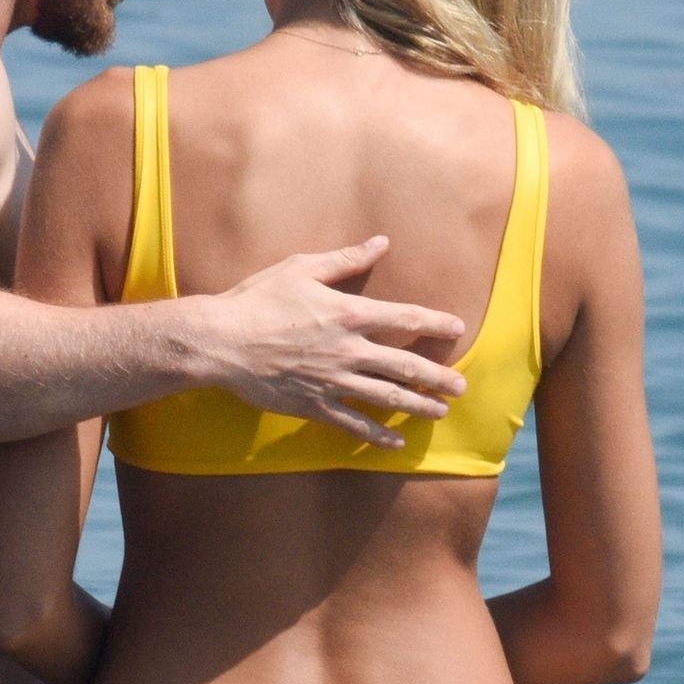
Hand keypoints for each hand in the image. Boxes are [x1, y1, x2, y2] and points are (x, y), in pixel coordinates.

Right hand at [203, 236, 467, 447]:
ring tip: (441, 412)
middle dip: (438, 377)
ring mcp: (333, 381)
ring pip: (387, 396)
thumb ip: (345, 259)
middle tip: (461, 386)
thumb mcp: (301, 268)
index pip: (405, 317)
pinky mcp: (314, 404)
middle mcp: (348, 350)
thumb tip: (381, 243)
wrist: (222, 341)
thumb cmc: (258, 300)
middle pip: (406, 365)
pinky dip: (377, 433)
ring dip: (418, 405)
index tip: (458, 327)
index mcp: (348, 314)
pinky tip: (396, 440)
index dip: (435, 322)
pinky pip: (353, 423)